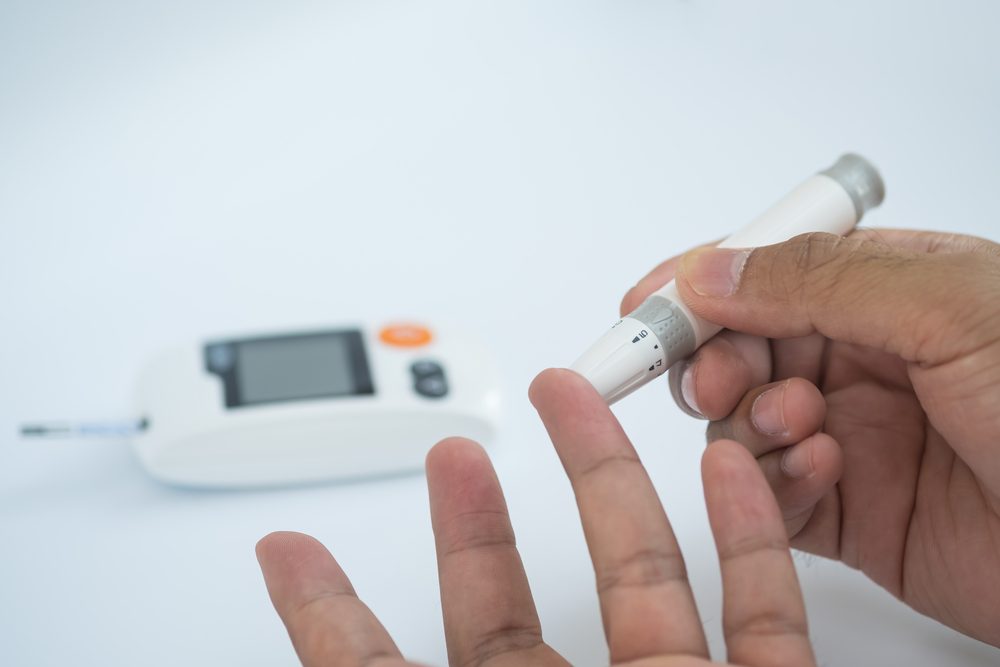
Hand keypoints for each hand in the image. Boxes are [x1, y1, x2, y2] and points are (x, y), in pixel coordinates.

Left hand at [256, 369, 816, 665]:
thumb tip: (278, 573)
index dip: (332, 610)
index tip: (286, 547)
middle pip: (517, 613)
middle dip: (480, 524)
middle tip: (451, 449)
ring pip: (648, 587)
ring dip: (615, 489)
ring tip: (580, 406)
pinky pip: (765, 622)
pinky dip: (752, 544)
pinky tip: (725, 470)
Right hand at [621, 229, 999, 645]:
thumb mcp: (955, 306)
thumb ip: (823, 277)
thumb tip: (712, 267)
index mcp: (888, 289)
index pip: (763, 269)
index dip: (696, 283)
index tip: (645, 304)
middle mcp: (864, 359)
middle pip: (738, 346)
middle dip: (712, 358)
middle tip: (713, 375)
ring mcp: (853, 436)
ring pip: (741, 422)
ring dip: (748, 422)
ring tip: (795, 426)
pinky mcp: (852, 514)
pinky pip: (769, 494)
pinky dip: (771, 485)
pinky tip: (817, 473)